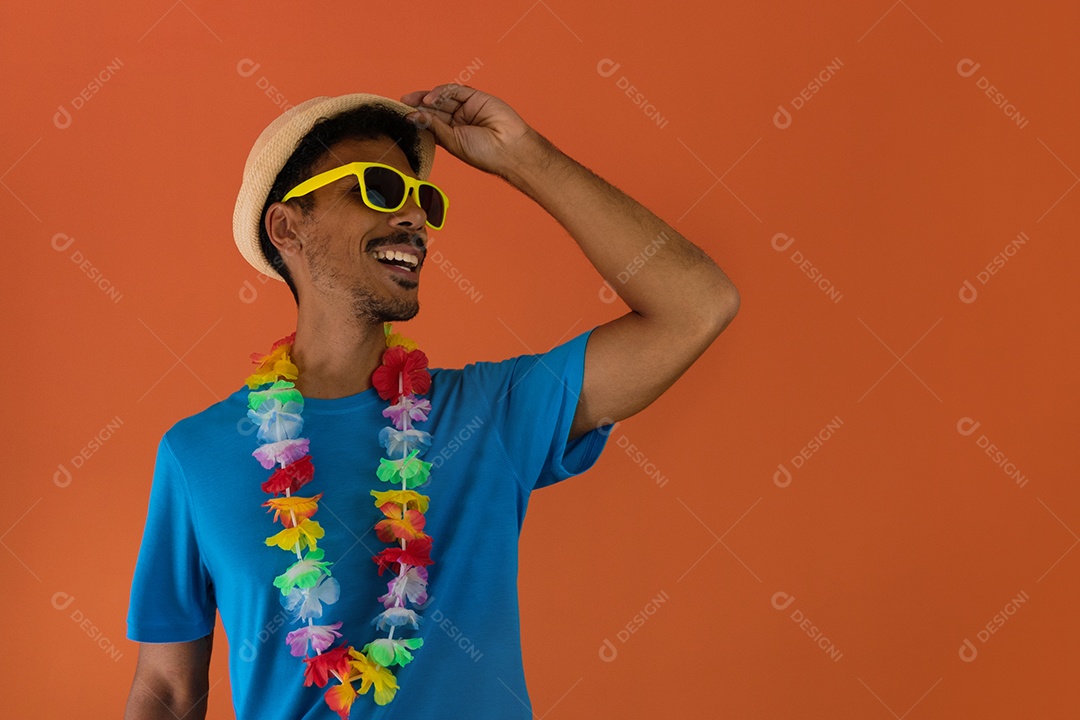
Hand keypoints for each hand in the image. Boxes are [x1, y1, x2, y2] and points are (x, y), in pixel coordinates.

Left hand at [399, 84, 538, 176]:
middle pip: (435, 109)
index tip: (403, 115)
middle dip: (419, 105)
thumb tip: (413, 116)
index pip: (431, 123)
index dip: (418, 118)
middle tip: (404, 101)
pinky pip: (456, 91)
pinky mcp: (476, 97)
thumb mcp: (452, 142)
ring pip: (443, 98)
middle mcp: (459, 121)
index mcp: (452, 136)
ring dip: (428, 98)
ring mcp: (467, 109)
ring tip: (415, 100)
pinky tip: (431, 98)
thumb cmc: (484, 153)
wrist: (510, 148)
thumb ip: (434, 127)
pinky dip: (442, 92)